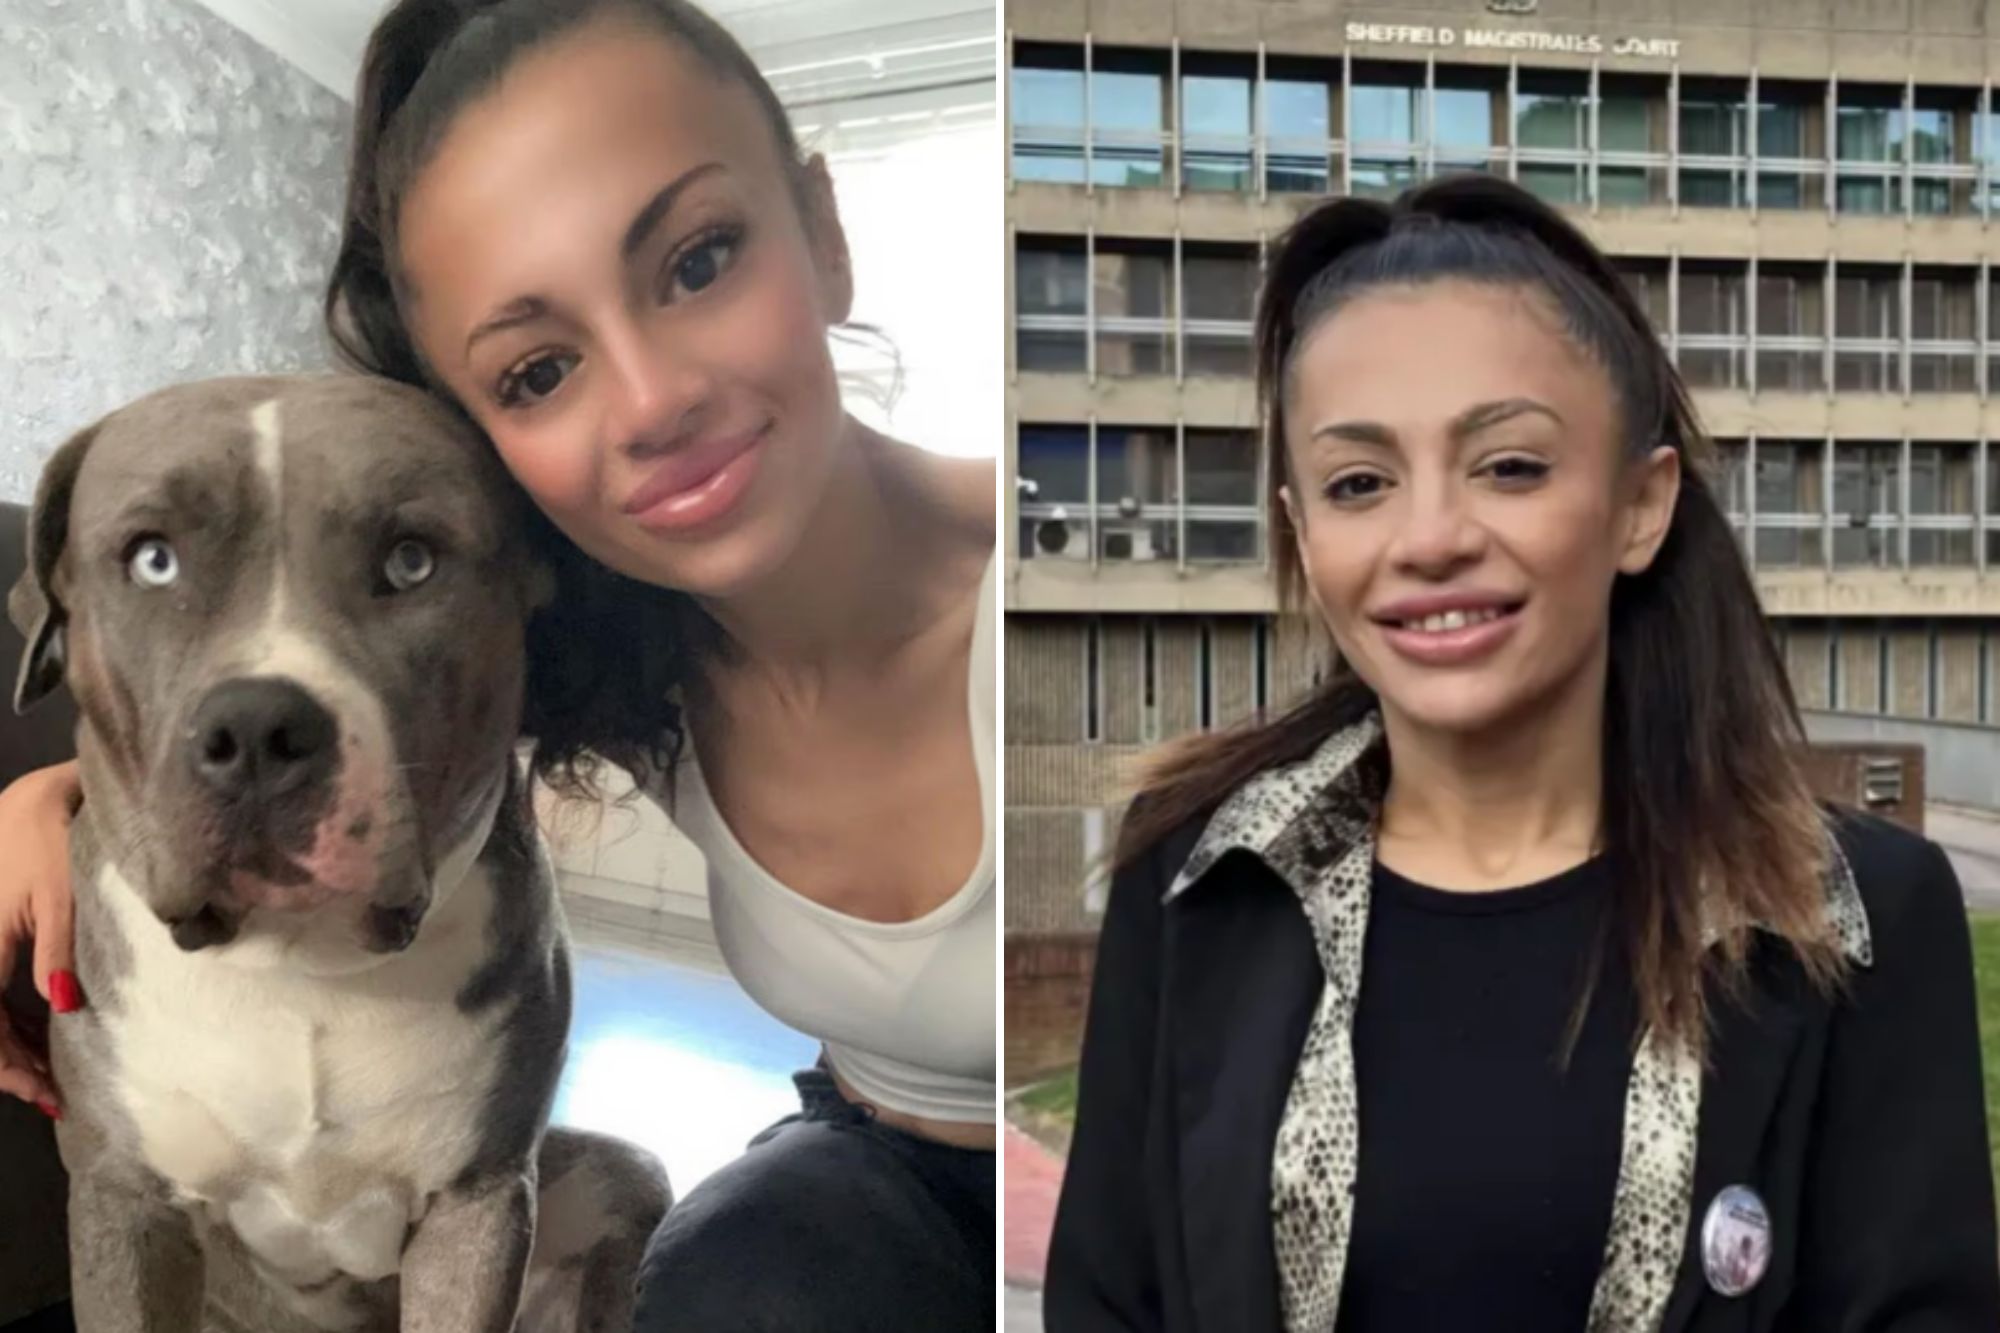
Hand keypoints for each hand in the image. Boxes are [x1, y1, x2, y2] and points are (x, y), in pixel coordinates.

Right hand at [0, 760, 80, 1114]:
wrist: (38, 797)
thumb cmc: (51, 837)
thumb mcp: (61, 894)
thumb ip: (58, 950)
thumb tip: (63, 1008)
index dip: (8, 1067)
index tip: (44, 1094)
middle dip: (13, 1065)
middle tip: (55, 1094)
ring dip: (15, 1044)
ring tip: (53, 1071)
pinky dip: (15, 1017)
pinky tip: (46, 1030)